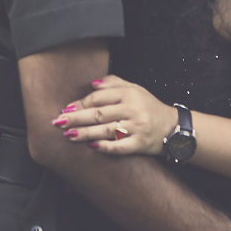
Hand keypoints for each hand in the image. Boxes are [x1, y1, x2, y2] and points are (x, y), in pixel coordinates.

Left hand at [51, 75, 176, 155]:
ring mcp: (137, 127)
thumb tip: (92, 84)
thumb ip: (113, 84)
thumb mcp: (135, 89)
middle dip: (76, 118)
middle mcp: (133, 109)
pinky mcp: (140, 144)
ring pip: (106, 130)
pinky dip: (105, 147)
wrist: (172, 127)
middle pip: (99, 114)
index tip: (66, 109)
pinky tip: (91, 146)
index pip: (99, 98)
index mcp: (129, 94)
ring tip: (68, 135)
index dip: (80, 103)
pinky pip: (120, 147)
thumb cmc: (148, 107)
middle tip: (58, 122)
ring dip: (85, 133)